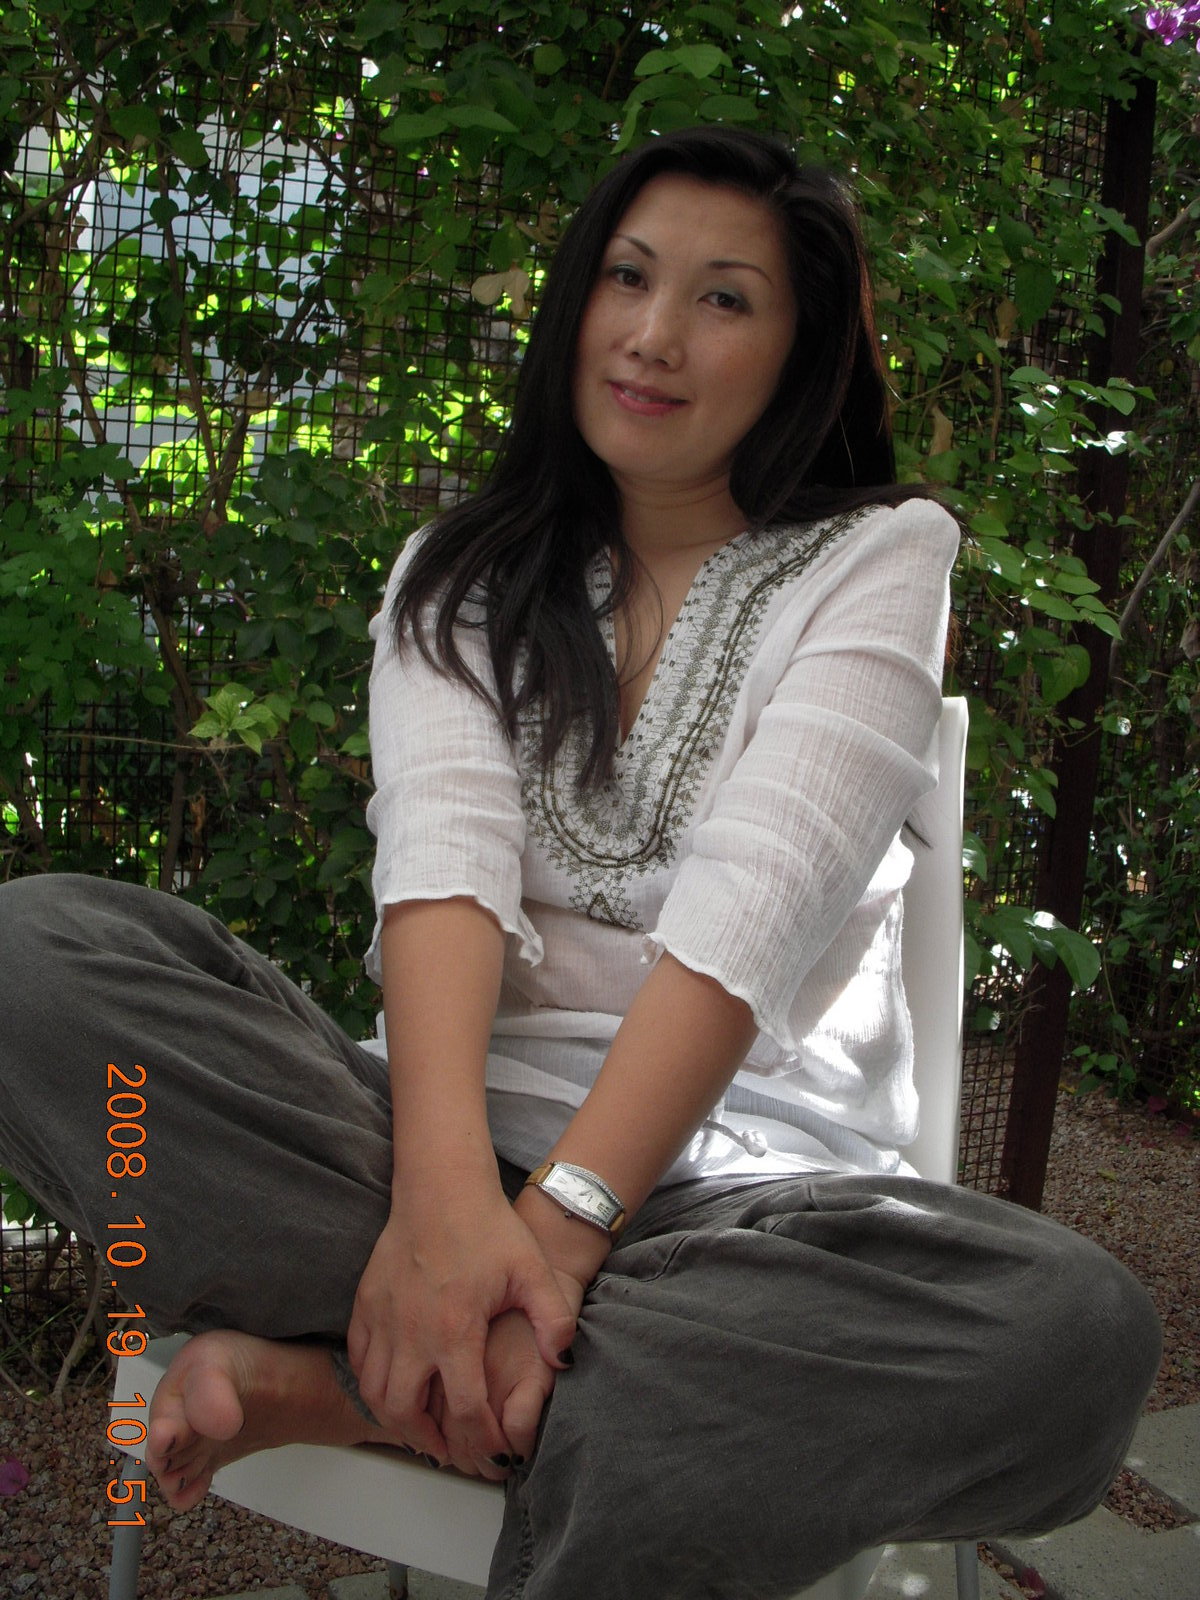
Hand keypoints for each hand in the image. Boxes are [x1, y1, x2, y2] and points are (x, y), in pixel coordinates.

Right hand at [347, 1181, 577, 1475]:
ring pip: (375, 1394)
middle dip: (433, 1444)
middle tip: (455, 1451)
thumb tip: (563, 1362)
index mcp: (455, 1330)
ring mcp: (382, 1319)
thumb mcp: (532, 1271)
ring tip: (424, 1429)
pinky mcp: (365, 1304)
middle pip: (406, 1415)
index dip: (485, 1439)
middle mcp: (411, 1332)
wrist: (441, 1187)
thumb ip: (553, 1320)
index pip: (466, 1409)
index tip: (499, 1449)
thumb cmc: (488, 1227)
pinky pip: (359, 1361)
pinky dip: (373, 1384)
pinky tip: (395, 1387)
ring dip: (397, 1421)